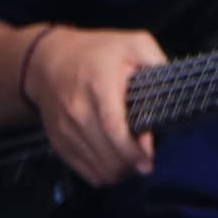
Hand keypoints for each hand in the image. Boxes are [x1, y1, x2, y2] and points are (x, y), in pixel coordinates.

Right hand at [21, 24, 164, 186]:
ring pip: (97, 169)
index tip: (148, 160)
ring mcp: (65, 129)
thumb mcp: (132, 43)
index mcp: (99, 86)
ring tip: (131, 161)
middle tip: (146, 163)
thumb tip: (171, 89)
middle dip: (132, 165)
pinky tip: (114, 162)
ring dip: (119, 172)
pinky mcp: (58, 141)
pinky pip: (84, 171)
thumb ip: (155, 61)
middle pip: (108, 155)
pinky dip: (102, 174)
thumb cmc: (96, 52)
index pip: (114, 128)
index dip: (133, 151)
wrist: (46, 60)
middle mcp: (78, 110)